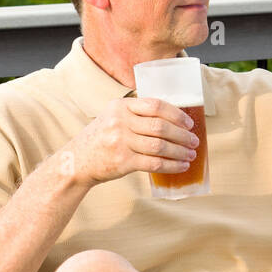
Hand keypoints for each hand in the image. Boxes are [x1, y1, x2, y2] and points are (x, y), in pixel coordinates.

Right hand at [63, 95, 198, 186]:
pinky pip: (154, 163)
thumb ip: (137, 114)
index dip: (176, 114)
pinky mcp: (123, 162)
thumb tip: (174, 120)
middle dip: (182, 135)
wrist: (77, 161)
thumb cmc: (102, 138)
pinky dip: (172, 165)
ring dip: (180, 151)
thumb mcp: (113, 117)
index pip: (155, 105)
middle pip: (160, 126)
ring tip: (191, 154)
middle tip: (194, 141)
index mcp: (120, 106)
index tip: (188, 123)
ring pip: (160, 146)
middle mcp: (120, 122)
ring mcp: (121, 142)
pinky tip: (181, 166)